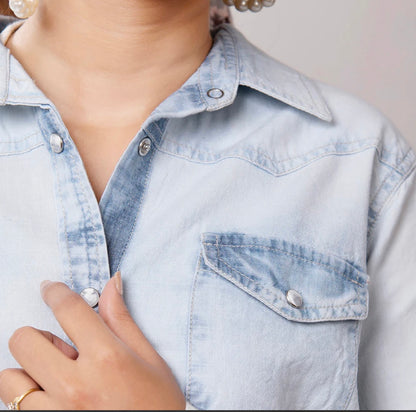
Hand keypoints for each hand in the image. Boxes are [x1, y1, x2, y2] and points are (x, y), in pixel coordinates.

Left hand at [0, 274, 185, 409]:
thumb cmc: (158, 405)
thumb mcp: (148, 359)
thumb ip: (122, 320)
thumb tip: (112, 285)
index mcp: (107, 358)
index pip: (69, 310)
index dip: (56, 292)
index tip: (50, 288)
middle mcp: (76, 385)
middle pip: (24, 341)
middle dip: (38, 336)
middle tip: (61, 348)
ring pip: (10, 378)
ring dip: (29, 371)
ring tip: (57, 377)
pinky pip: (17, 407)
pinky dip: (30, 397)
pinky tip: (55, 397)